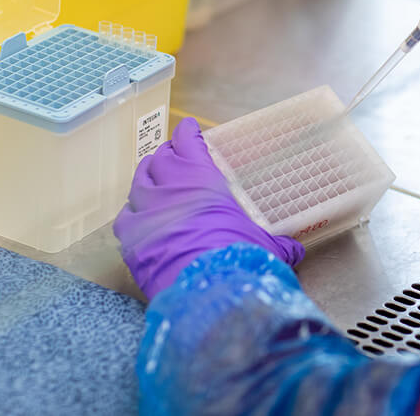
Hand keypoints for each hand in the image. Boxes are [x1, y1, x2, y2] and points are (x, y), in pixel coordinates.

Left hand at [114, 117, 304, 299]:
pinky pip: (125, 216)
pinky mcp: (131, 239)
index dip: (187, 133)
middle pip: (160, 159)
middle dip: (167, 156)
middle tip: (174, 158)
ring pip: (139, 182)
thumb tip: (294, 248)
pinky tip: (137, 216)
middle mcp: (170, 188)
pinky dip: (132, 213)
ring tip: (153, 180)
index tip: (188, 129)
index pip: (187, 142)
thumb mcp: (267, 245)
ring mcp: (146, 211)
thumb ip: (277, 241)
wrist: (207, 290)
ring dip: (147, 178)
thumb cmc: (241, 257)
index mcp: (202, 178)